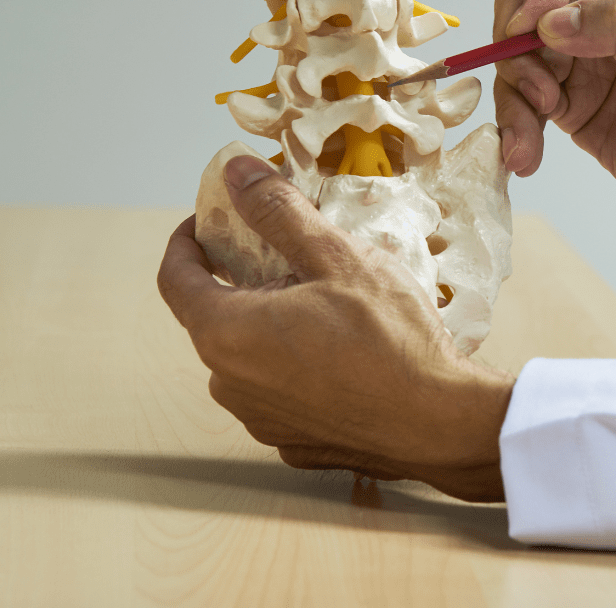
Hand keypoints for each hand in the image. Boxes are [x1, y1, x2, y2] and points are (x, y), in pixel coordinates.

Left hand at [156, 156, 514, 501]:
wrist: (440, 422)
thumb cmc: (391, 339)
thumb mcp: (337, 258)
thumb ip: (279, 212)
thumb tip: (238, 174)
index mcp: (226, 333)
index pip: (175, 277)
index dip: (189, 241)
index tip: (211, 222)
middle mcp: (230, 383)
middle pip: (218, 317)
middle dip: (248, 284)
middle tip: (299, 261)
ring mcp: (260, 418)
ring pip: (252, 357)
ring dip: (276, 327)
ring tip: (333, 308)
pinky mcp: (294, 442)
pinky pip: (283, 392)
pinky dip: (301, 367)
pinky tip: (347, 355)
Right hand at [494, 0, 615, 264]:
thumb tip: (550, 19)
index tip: (533, 26)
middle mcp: (609, 15)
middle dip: (516, 38)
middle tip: (533, 87)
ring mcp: (586, 60)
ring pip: (519, 53)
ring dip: (513, 94)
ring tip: (529, 140)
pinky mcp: (572, 104)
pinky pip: (524, 100)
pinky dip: (516, 125)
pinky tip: (524, 156)